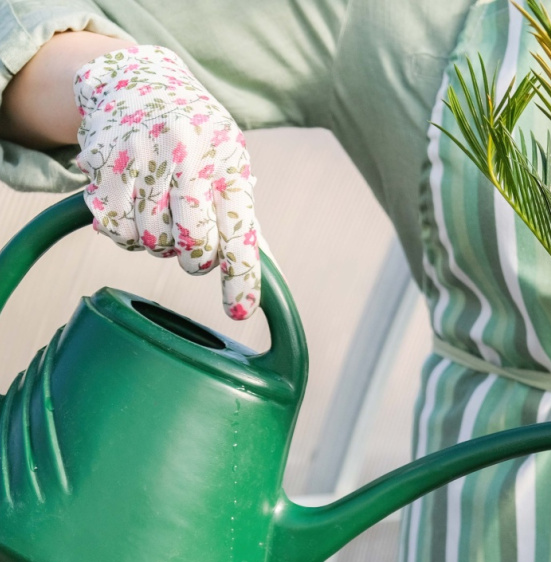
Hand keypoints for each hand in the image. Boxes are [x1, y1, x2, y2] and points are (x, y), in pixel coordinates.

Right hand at [74, 45, 260, 319]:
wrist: (137, 81)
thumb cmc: (196, 137)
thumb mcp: (228, 164)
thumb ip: (240, 216)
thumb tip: (266, 276)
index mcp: (229, 163)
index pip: (239, 232)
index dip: (240, 277)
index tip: (240, 311)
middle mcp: (188, 157)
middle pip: (191, 246)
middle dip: (193, 259)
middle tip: (191, 245)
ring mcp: (143, 159)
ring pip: (150, 242)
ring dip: (157, 242)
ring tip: (161, 211)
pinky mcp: (104, 165)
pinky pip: (114, 230)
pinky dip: (125, 232)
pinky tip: (134, 206)